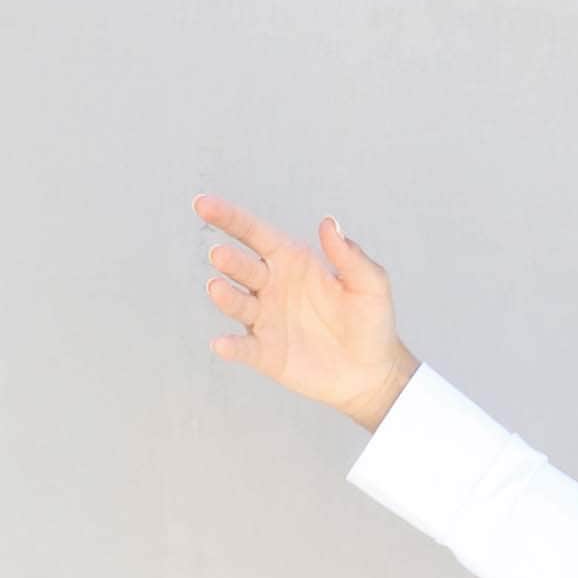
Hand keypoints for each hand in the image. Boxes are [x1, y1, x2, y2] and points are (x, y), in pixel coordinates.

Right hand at [191, 193, 418, 428]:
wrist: (373, 372)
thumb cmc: (371, 322)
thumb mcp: (370, 285)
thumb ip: (351, 256)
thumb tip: (330, 224)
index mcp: (290, 261)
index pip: (254, 233)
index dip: (229, 217)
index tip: (204, 205)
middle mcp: (270, 286)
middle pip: (242, 267)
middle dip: (229, 261)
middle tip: (221, 256)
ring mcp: (266, 320)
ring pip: (237, 304)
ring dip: (225, 297)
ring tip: (218, 289)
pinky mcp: (267, 354)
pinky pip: (245, 349)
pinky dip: (232, 347)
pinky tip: (222, 345)